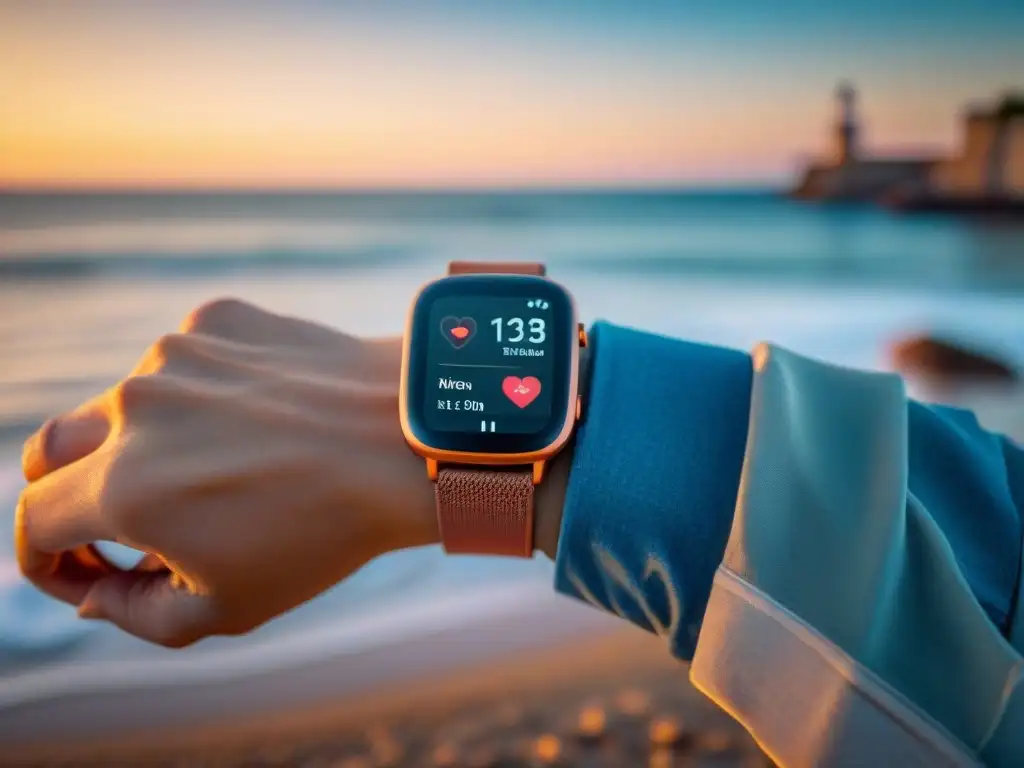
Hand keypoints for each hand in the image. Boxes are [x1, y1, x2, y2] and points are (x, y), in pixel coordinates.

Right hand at [15, 298, 441, 647]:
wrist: (409, 439)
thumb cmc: (326, 532)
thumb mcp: (228, 607)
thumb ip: (134, 615)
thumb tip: (91, 591)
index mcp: (124, 488)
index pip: (35, 523)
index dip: (47, 561)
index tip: (85, 573)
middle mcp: (133, 410)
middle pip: (49, 453)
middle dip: (67, 495)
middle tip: (120, 524)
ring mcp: (174, 354)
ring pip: (122, 405)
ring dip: (145, 443)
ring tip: (222, 469)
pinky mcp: (214, 319)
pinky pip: (180, 363)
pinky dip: (198, 395)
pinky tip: (257, 418)